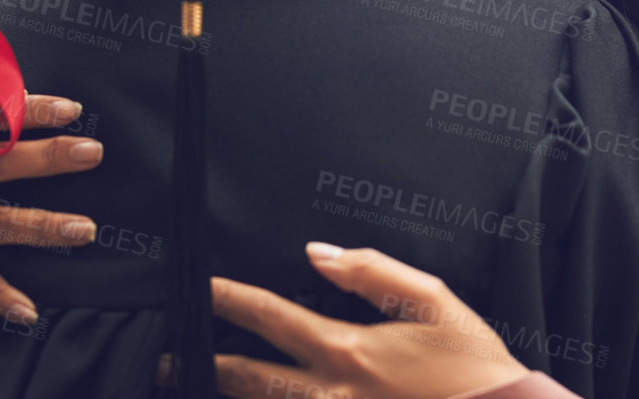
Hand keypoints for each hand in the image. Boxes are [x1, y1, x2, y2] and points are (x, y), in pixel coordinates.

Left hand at [168, 242, 530, 398]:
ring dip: (228, 393)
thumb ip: (371, 271)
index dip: (230, 300)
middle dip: (204, 364)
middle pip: (249, 381)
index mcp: (349, 351)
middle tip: (166, 356)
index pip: (272, 318)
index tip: (200, 287)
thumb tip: (317, 253)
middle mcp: (332, 396)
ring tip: (191, 383)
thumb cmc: (473, 363)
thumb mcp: (432, 300)